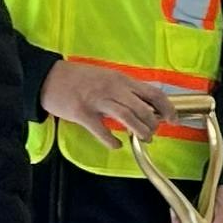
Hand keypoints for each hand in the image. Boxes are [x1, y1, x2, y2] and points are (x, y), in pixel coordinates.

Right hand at [40, 58, 173, 144]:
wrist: (48, 77)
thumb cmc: (78, 78)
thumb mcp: (107, 77)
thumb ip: (125, 90)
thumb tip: (146, 106)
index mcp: (121, 80)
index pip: (153, 93)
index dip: (168, 108)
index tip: (174, 120)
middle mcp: (113, 88)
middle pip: (144, 108)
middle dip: (153, 124)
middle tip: (152, 133)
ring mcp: (97, 100)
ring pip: (128, 118)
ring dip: (139, 132)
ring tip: (142, 139)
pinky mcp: (82, 113)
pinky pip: (102, 130)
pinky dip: (112, 141)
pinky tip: (117, 145)